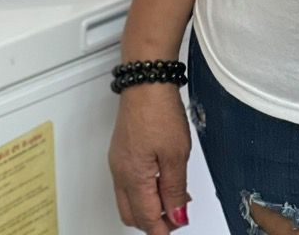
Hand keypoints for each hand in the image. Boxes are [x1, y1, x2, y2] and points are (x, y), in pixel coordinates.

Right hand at [109, 85, 191, 233]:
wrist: (146, 79)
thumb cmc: (158, 110)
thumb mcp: (176, 154)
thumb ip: (176, 190)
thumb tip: (176, 216)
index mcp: (133, 178)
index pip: (146, 219)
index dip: (164, 229)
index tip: (180, 224)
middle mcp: (120, 173)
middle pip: (133, 215)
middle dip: (154, 221)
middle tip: (178, 214)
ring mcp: (118, 161)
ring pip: (129, 199)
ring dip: (150, 205)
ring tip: (175, 196)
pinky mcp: (121, 150)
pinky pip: (128, 182)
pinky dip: (144, 189)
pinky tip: (161, 180)